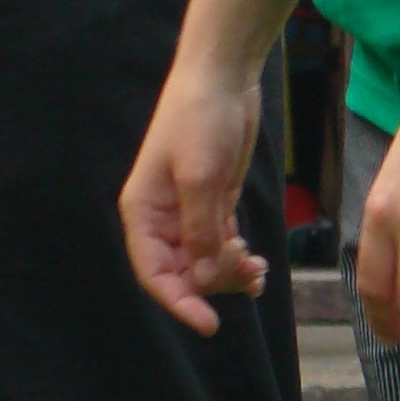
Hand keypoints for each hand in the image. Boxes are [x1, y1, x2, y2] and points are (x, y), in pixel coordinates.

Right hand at [119, 60, 268, 334]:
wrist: (223, 77)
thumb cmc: (200, 119)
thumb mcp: (200, 177)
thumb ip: (200, 230)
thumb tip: (204, 276)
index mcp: (142, 212)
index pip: (153, 273)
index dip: (178, 302)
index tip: (208, 323)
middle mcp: (161, 218)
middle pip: (181, 273)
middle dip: (213, 283)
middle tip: (248, 272)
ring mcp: (187, 211)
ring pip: (203, 263)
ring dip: (229, 274)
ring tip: (257, 269)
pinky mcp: (212, 203)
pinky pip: (219, 246)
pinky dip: (236, 259)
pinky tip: (256, 263)